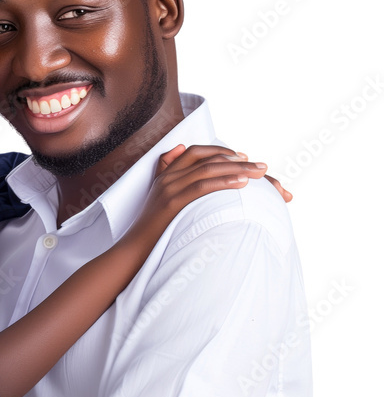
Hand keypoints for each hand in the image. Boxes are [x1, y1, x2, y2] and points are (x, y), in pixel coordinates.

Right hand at [131, 144, 268, 240]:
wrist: (134, 249)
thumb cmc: (153, 228)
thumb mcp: (160, 197)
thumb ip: (167, 173)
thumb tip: (179, 148)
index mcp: (166, 174)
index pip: (196, 152)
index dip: (221, 151)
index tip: (242, 157)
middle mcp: (168, 177)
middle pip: (206, 159)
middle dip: (237, 160)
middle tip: (261, 166)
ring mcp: (169, 188)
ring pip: (207, 169)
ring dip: (237, 169)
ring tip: (260, 173)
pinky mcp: (172, 202)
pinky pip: (202, 187)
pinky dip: (224, 182)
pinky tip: (242, 184)